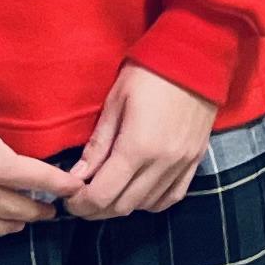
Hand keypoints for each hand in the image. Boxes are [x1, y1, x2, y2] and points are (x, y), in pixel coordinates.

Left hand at [63, 60, 217, 217]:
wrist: (196, 56)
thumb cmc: (149, 72)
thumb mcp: (115, 102)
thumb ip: (97, 145)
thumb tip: (76, 177)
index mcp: (138, 147)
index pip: (103, 194)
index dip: (81, 204)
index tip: (69, 198)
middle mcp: (162, 163)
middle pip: (123, 206)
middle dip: (97, 208)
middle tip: (82, 198)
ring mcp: (182, 164)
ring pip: (146, 205)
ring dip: (122, 205)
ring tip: (107, 192)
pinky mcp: (196, 160)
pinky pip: (172, 196)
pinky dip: (150, 201)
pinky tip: (138, 192)